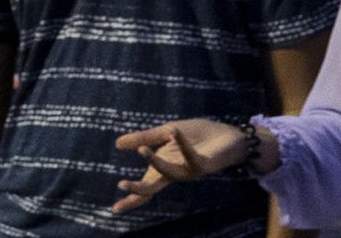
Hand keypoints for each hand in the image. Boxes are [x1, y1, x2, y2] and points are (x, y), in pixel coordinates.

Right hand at [111, 119, 249, 213]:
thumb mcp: (166, 131)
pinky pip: (189, 156)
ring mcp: (189, 171)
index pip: (145, 186)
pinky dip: (181, 144)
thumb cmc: (198, 135)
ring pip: (169, 173)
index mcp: (164, 166)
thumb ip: (144, 137)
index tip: (114, 210)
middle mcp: (175, 172)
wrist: (227, 133)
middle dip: (138, 189)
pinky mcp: (203, 165)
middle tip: (121, 184)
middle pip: (153, 187)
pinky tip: (173, 132)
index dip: (130, 198)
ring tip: (142, 150)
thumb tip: (117, 144)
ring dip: (155, 162)